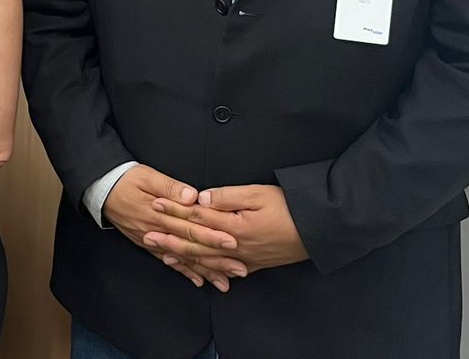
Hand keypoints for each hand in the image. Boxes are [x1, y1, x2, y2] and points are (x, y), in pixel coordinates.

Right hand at [103, 164, 242, 289]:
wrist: (101, 188)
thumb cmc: (125, 179)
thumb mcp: (147, 176)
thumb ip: (169, 187)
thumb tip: (192, 196)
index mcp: (160, 214)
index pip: (190, 227)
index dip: (212, 236)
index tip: (232, 242)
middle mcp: (157, 232)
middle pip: (191, 248)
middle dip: (216, 260)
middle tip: (239, 269)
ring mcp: (152, 240)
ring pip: (182, 259)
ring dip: (204, 271)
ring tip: (224, 282)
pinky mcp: (148, 244)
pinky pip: (168, 260)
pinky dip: (184, 271)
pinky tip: (198, 280)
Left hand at [146, 184, 308, 275]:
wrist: (320, 232)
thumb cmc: (291, 208)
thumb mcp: (258, 194)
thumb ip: (227, 197)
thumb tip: (200, 198)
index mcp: (234, 226)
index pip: (197, 216)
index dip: (175, 210)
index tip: (156, 204)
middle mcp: (236, 246)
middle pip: (197, 241)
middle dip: (171, 237)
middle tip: (148, 234)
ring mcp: (245, 258)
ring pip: (208, 260)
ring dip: (185, 257)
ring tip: (165, 255)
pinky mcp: (255, 264)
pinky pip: (226, 271)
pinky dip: (209, 272)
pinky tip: (199, 274)